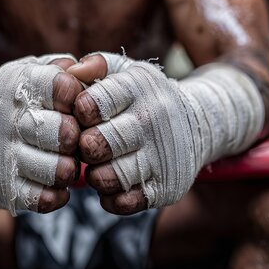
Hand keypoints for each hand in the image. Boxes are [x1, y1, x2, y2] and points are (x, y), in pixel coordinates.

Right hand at [0, 54, 83, 214]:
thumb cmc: (18, 100)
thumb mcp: (35, 72)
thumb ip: (69, 67)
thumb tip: (96, 67)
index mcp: (17, 84)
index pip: (59, 86)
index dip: (76, 96)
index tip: (74, 102)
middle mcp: (6, 119)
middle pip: (62, 132)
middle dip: (76, 136)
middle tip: (73, 137)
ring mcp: (2, 156)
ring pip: (57, 170)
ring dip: (70, 167)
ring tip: (66, 161)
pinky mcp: (3, 188)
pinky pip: (42, 199)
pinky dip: (57, 194)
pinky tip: (56, 183)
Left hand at [68, 52, 207, 213]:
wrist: (197, 124)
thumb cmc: (144, 97)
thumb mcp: (126, 71)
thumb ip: (95, 65)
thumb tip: (71, 71)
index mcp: (137, 88)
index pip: (91, 104)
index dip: (78, 113)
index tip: (82, 115)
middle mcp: (152, 121)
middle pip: (96, 144)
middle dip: (83, 146)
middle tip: (87, 144)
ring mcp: (162, 157)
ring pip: (107, 177)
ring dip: (93, 174)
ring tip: (99, 163)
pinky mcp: (166, 188)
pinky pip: (123, 203)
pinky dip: (109, 197)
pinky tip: (113, 181)